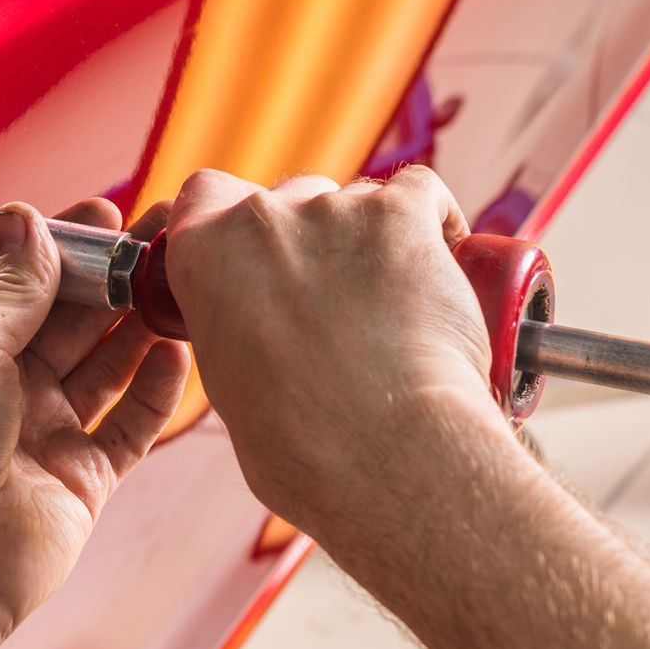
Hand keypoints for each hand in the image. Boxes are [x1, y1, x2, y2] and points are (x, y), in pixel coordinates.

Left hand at [0, 199, 190, 637]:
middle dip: (112, 280)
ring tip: (177, 284)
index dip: (63, 250)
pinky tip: (175, 352)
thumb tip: (29, 222)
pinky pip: (128, 427)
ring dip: (139, 327)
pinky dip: (156, 391)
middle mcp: (3, 394)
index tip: (104, 215)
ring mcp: (45, 437)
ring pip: (105, 370)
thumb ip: (14, 286)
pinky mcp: (83, 481)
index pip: (22, 288)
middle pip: (70, 324)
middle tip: (158, 240)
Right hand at [163, 167, 500, 543]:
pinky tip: (447, 265)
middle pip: (289, 198)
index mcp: (202, 257)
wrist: (383, 454)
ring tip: (400, 310)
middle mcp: (260, 219)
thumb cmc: (305, 447)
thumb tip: (262, 336)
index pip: (203, 197)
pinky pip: (421, 194)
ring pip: (356, 201)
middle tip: (341, 302)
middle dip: (313, 240)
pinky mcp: (402, 216)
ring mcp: (332, 211)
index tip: (257, 254)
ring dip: (373, 241)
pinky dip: (435, 224)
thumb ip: (234, 332)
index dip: (232, 219)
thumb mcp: (229, 386)